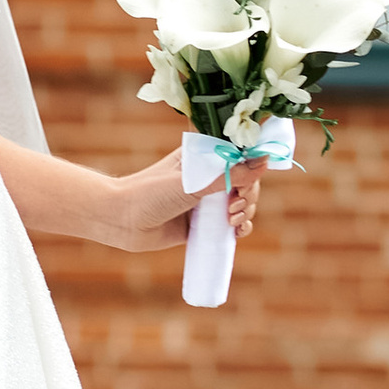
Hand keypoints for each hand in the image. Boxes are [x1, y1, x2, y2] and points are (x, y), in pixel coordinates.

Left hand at [103, 145, 264, 257]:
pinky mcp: (203, 224)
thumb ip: (230, 173)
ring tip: (231, 220)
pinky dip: (240, 228)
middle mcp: (207, 177)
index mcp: (203, 157)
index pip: (240, 156)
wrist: (123, 221)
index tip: (252, 178)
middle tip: (235, 205)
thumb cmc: (152, 192)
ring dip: (245, 211)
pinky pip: (230, 225)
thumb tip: (264, 161)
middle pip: (245, 182)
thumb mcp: (194, 181)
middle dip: (248, 194)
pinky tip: (237, 232)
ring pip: (241, 204)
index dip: (252, 166)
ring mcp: (205, 201)